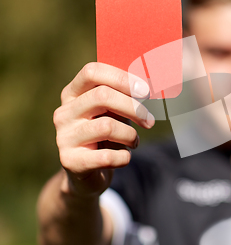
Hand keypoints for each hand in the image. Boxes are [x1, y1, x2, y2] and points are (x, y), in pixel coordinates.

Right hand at [53, 62, 153, 197]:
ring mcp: (64, 136)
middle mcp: (64, 112)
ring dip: (130, 135)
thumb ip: (126, 96)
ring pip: (107, 126)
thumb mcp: (115, 111)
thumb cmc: (107, 135)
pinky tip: (124, 157)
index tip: (146, 90)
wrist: (87, 172)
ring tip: (134, 141)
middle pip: (102, 96)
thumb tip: (152, 85)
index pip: (92, 72)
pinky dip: (123, 157)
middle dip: (134, 108)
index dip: (122, 78)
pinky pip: (106, 156)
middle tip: (150, 121)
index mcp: (73, 93)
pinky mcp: (70, 161)